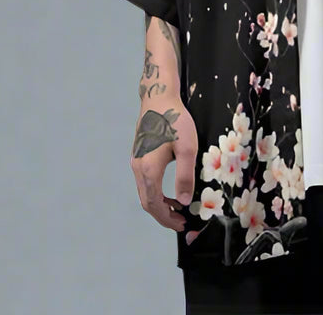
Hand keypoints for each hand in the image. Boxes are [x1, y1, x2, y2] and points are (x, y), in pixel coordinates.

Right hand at [130, 102, 198, 233]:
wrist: (158, 98)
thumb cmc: (175, 120)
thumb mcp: (187, 148)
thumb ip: (185, 175)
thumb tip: (183, 201)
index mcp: (149, 170)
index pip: (155, 205)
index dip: (167, 218)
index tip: (181, 224)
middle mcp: (138, 168)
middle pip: (147, 202)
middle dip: (163, 215)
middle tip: (180, 221)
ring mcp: (136, 161)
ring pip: (144, 192)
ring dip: (159, 204)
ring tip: (177, 208)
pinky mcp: (138, 155)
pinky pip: (144, 182)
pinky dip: (155, 192)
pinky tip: (168, 190)